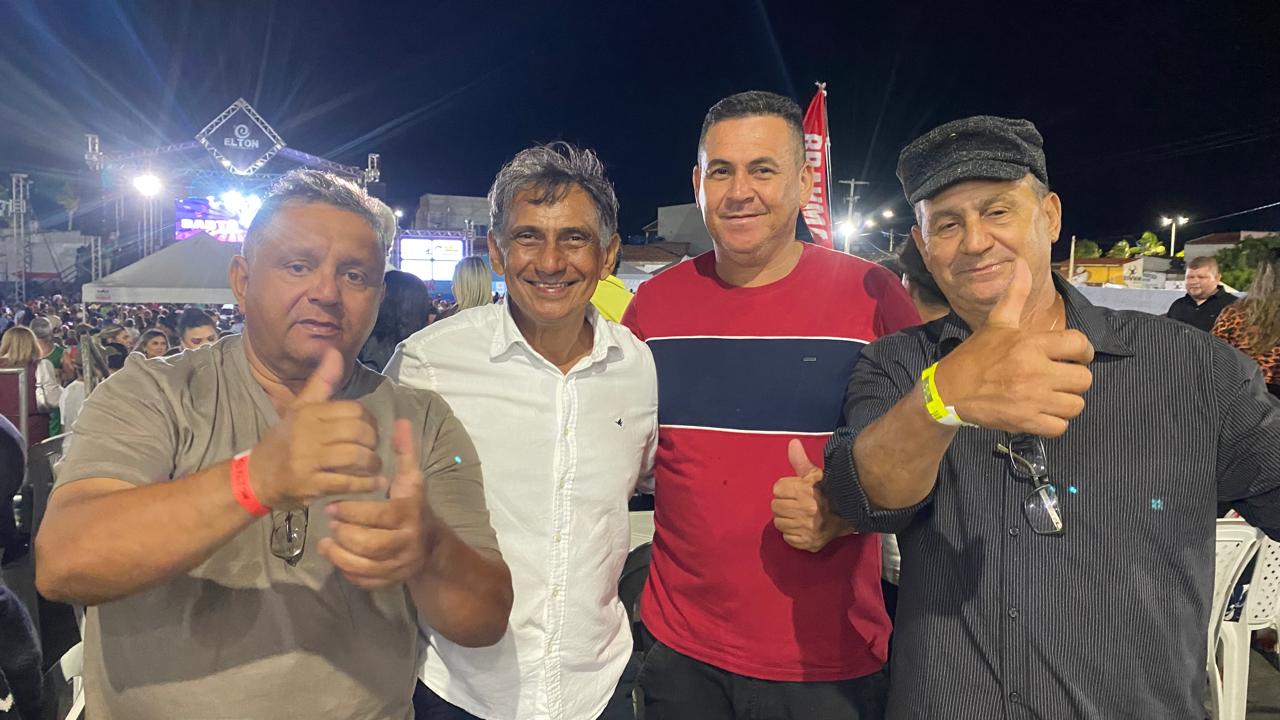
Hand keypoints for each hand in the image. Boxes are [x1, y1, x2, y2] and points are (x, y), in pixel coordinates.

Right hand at [248, 349, 383, 510]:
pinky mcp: (309, 485)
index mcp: (308, 413)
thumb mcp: (299, 408)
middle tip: (374, 448)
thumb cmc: (284, 440)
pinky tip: (374, 483)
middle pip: (357, 432)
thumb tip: (335, 351)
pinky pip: (346, 483)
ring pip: (355, 457)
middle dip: (373, 441)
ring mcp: (307, 460)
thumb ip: (321, 382)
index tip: (371, 429)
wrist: (255, 477)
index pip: (353, 410)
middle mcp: (307, 434)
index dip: (370, 419)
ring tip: (375, 467)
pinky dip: (366, 484)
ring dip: (372, 464)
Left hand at [319, 419, 438, 589]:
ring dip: (339, 555)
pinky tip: (336, 557)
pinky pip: (365, 581)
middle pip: (369, 544)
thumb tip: (401, 421)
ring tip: (326, 542)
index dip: (352, 512)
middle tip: (330, 523)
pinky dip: (347, 571)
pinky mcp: (390, 580)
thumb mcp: (411, 478)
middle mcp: (406, 541)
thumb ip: (404, 451)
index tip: (332, 505)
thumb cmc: (412, 505)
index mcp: (408, 514)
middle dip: (344, 534)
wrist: (431, 545)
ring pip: (364, 566)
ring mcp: (399, 564)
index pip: (378, 515)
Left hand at [772, 439, 853, 552]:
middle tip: (797, 504)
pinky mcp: (808, 543)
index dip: (785, 488)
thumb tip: (792, 442)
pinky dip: (792, 534)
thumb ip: (800, 461)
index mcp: (806, 491)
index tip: (795, 490)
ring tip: (799, 515)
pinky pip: (787, 538)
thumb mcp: (816, 474)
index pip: (777, 489)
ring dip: (786, 519)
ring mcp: (807, 529)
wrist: (849, 515)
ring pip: (779, 523)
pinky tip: (802, 527)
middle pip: (775, 506)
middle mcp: (806, 510)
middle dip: (784, 504)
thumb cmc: (829, 492)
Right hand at [934, 259, 1094, 437]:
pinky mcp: (1026, 422)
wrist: (949, 391)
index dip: (1083, 351)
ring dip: (1066, 403)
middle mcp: (1036, 371)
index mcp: (1031, 344)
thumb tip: (1022, 263)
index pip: (1080, 345)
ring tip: (1051, 397)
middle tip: (1060, 379)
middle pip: (1084, 379)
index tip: (1075, 356)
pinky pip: (1060, 428)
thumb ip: (1015, 294)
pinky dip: (1054, 424)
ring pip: (1076, 405)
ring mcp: (1032, 399)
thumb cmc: (976, 356)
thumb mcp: (996, 323)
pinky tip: (1041, 414)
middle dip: (1074, 380)